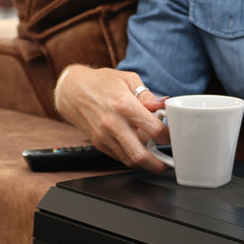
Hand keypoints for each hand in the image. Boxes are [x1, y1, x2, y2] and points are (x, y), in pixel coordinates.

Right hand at [54, 65, 169, 171]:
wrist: (72, 90)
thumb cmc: (102, 82)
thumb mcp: (128, 79)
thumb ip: (148, 95)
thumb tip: (164, 104)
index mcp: (125, 106)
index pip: (154, 129)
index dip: (168, 136)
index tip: (171, 136)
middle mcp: (114, 124)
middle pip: (140, 155)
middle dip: (158, 164)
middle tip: (167, 163)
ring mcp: (104, 137)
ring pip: (129, 161)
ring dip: (146, 163)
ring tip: (155, 158)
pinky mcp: (99, 144)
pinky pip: (119, 157)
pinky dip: (132, 158)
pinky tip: (139, 151)